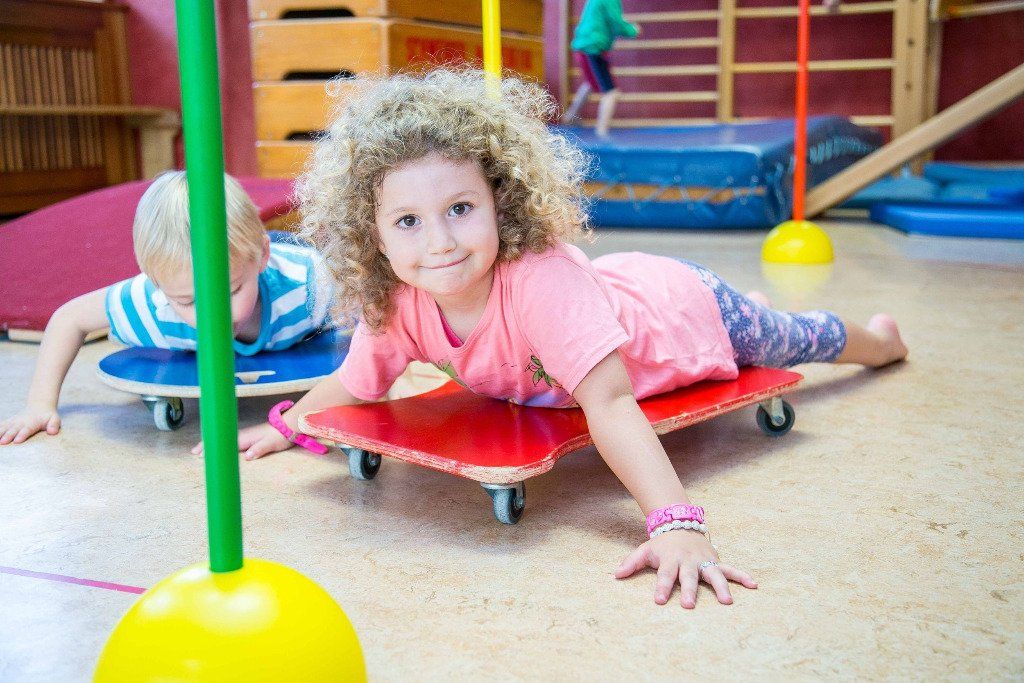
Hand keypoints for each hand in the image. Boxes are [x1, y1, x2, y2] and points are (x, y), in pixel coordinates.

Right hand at [0, 405, 61, 444]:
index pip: (27, 429)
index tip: (17, 440)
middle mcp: (21, 422)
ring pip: (4, 427)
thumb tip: (53, 432)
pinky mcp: (8, 423)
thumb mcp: (55, 419)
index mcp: (33, 423)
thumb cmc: (48, 416)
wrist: (39, 406)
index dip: (22, 434)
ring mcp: (13, 422)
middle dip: (8, 435)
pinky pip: (0, 426)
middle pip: (14, 429)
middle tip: (3, 442)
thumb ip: (54, 425)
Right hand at [191, 421, 291, 460]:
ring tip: (203, 451)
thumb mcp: (271, 443)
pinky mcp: (252, 437)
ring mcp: (248, 435)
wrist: (292, 426)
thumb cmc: (281, 435)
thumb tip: (247, 456)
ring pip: (226, 440)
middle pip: (222, 440)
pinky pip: (233, 440)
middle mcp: (244, 435)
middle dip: (208, 445)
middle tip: (194, 453)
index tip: (199, 453)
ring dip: (215, 444)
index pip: (225, 443)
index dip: (212, 447)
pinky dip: (224, 444)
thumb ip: (259, 449)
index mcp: (246, 437)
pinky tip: (223, 448)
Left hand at [615, 530, 756, 607]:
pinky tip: (753, 585)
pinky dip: (742, 576)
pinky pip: (730, 569)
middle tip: (690, 605)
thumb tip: (615, 575)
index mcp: (671, 559)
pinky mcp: (715, 561)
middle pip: (689, 576)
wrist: (680, 524)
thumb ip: (631, 562)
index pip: (665, 575)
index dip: (663, 587)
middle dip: (690, 590)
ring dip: (720, 587)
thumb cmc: (661, 544)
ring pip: (713, 574)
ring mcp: (703, 561)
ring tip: (727, 601)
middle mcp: (688, 561)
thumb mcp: (645, 550)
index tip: (660, 600)